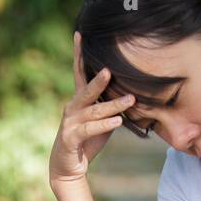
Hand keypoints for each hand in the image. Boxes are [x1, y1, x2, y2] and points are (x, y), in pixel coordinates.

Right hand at [49, 32, 136, 188]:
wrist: (68, 167)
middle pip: (87, 89)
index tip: (80, 34)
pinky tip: (117, 121)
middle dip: (99, 79)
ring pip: (94, 111)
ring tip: (131, 99)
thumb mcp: (100, 121)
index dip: (79, 53)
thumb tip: (131, 94)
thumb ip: (110, 107)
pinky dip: (104, 125)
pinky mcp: (71, 138)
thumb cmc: (86, 141)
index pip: (79, 72)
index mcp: (78, 100)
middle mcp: (72, 107)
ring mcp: (70, 122)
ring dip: (114, 105)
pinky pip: (90, 129)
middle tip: (110, 68)